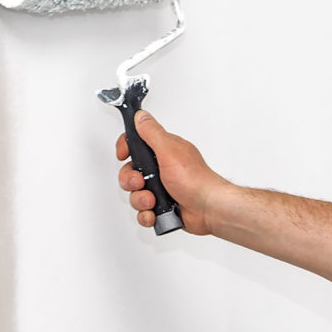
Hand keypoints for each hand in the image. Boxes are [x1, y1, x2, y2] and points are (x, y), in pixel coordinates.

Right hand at [114, 109, 224, 234]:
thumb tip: (141, 116)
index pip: (136, 144)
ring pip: (135, 194)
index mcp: (163, 151)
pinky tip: (154, 213)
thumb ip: (152, 132)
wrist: (208, 208)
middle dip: (131, 181)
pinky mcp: (162, 206)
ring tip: (153, 201)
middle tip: (141, 183)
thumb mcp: (169, 150)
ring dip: (140, 200)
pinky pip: (143, 212)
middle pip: (130, 172)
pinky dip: (146, 215)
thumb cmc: (195, 180)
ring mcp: (161, 188)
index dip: (126, 149)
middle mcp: (161, 169)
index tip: (123, 155)